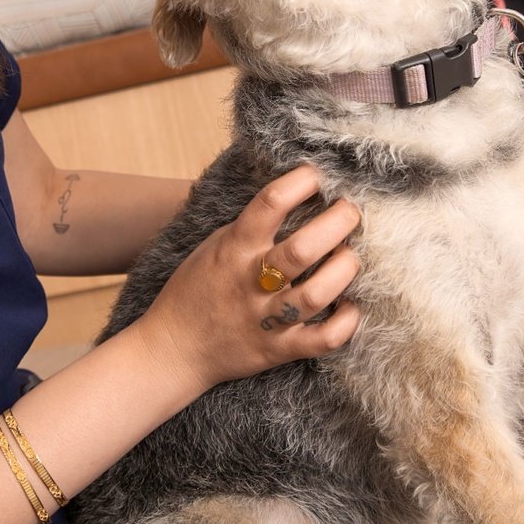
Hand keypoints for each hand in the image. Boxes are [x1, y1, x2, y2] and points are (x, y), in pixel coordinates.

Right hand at [132, 166, 363, 387]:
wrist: (173, 348)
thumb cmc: (194, 291)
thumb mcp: (212, 248)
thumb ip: (248, 229)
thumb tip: (293, 199)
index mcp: (233, 249)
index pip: (270, 204)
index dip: (300, 182)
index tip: (316, 174)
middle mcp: (251, 282)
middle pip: (303, 249)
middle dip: (338, 223)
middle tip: (351, 211)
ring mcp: (266, 318)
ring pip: (318, 294)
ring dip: (344, 269)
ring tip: (350, 256)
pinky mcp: (278, 349)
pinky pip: (323, 339)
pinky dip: (346, 323)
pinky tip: (350, 306)